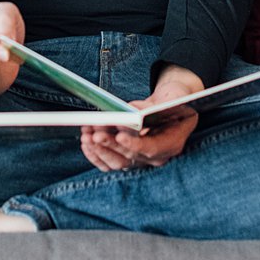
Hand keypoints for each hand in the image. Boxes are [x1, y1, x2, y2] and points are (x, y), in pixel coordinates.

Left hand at [79, 64, 201, 171]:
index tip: (119, 136)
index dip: (134, 144)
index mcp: (172, 143)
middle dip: (110, 144)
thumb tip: (132, 110)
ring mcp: (141, 160)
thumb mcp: (174, 96)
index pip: (151, 149)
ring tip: (86, 134)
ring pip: (117, 163)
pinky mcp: (128, 159)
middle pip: (130, 157)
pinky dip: (95, 154)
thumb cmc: (174, 100)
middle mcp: (156, 157)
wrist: (171, 108)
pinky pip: (109, 164)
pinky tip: (85, 142)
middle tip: (94, 133)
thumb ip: (158, 103)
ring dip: (99, 149)